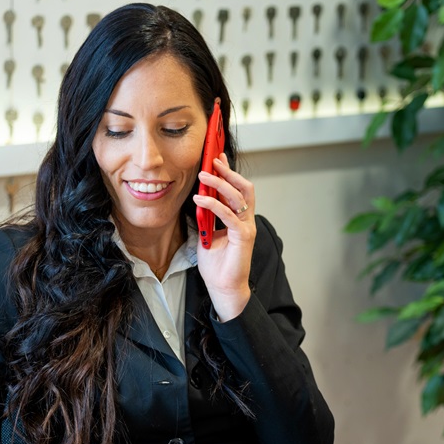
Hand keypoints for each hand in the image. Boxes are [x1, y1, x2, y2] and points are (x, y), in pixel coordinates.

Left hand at [192, 153, 255, 320]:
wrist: (223, 287)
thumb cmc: (217, 264)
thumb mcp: (206, 234)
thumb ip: (206, 217)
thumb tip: (196, 198)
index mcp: (238, 218)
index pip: (237, 189)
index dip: (229, 172)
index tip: (217, 156)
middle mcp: (246, 220)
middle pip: (243, 188)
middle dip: (228, 171)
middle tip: (213, 160)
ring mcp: (246, 228)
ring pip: (238, 197)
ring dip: (220, 183)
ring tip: (203, 175)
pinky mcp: (243, 237)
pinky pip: (229, 215)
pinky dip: (214, 204)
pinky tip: (200, 199)